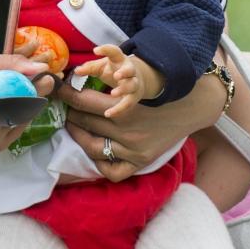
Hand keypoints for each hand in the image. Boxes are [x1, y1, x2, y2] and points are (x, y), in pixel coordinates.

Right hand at [0, 53, 54, 154]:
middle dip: (34, 92)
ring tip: (14, 94)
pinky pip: (18, 128)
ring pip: (25, 117)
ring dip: (28, 104)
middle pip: (26, 105)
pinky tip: (7, 108)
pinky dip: (19, 116)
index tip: (44, 74)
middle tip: (36, 82)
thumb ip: (8, 63)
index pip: (20, 90)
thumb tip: (40, 66)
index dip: (36, 82)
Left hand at [58, 71, 225, 181]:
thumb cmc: (160, 91)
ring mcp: (133, 150)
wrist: (192, 106)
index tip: (57, 89)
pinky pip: (112, 171)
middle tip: (66, 106)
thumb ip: (109, 82)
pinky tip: (93, 150)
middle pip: (85, 123)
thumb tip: (77, 78)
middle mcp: (128, 131)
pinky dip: (99, 163)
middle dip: (71, 112)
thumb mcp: (135, 82)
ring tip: (73, 125)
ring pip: (92, 147)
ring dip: (78, 135)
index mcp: (125, 107)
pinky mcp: (140, 162)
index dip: (66, 94)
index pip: (83, 101)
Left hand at [73, 44, 160, 118]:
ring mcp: (133, 83)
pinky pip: (127, 103)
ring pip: (132, 85)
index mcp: (119, 59)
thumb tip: (76, 71)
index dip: (106, 50)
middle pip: (129, 70)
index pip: (114, 51)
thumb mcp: (101, 66)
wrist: (134, 79)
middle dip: (124, 72)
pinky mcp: (133, 96)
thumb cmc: (113, 70)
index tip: (96, 50)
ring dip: (123, 89)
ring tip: (114, 93)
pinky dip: (118, 109)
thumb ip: (89, 68)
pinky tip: (108, 113)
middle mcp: (129, 70)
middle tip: (116, 75)